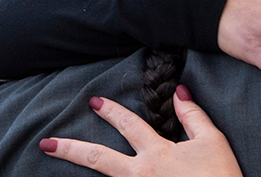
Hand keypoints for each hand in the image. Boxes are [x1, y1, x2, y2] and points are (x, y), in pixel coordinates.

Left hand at [42, 88, 240, 176]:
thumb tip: (180, 92)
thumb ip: (194, 116)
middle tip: (47, 143)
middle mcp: (141, 175)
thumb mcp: (213, 142)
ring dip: (78, 170)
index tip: (94, 102)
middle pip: (98, 159)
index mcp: (157, 153)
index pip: (128, 126)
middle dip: (71, 149)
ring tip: (57, 160)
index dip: (111, 111)